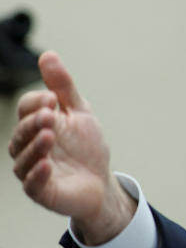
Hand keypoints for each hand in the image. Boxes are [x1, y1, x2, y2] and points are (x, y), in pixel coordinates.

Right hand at [8, 51, 134, 243]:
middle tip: (50, 114)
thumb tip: (48, 55)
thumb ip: (63, 88)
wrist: (101, 183)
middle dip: (34, 122)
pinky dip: (37, 174)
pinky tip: (47, 165)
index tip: (53, 98)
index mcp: (36, 125)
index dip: (37, 102)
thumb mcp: (79, 113)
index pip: (27, 109)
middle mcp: (28, 146)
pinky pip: (33, 184)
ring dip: (35, 146)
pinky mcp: (42, 192)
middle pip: (22, 131)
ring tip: (49, 135)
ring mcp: (33, 169)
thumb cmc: (86, 147)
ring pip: (24, 157)